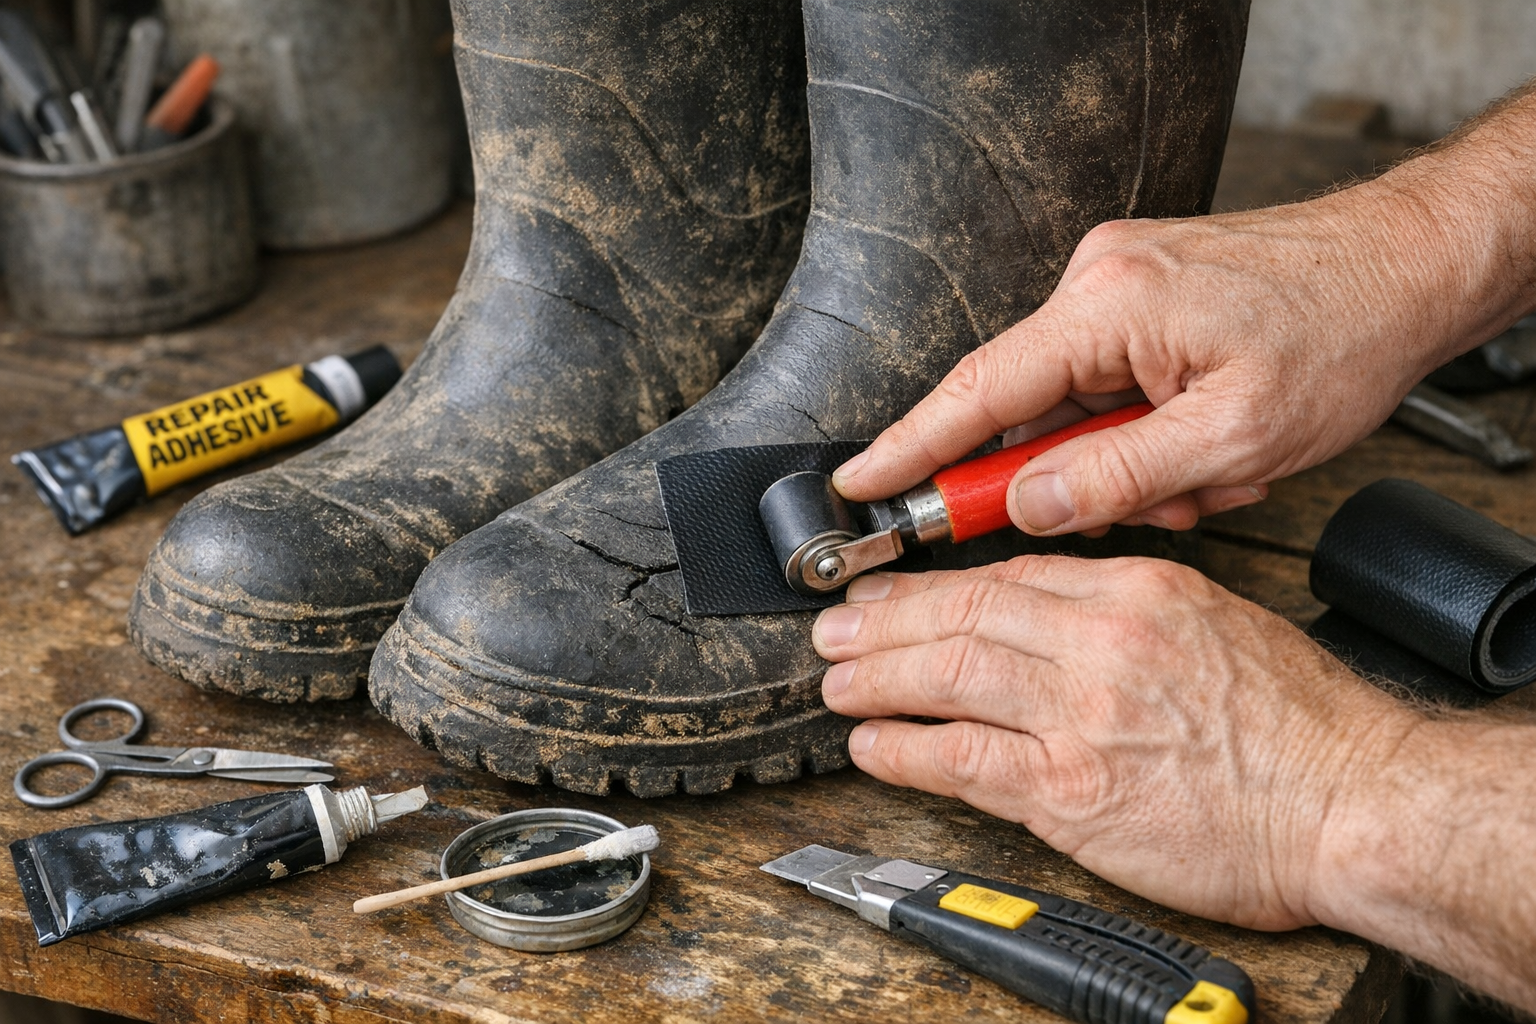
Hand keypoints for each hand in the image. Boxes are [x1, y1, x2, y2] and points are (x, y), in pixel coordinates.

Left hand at [812, 555, 1420, 929]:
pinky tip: (871, 743)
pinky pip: (962, 759)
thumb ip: (1127, 612)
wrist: (1353, 802)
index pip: (1008, 574)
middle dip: (885, 620)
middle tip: (837, 626)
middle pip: (962, 614)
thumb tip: (1050, 614)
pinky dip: (905, 748)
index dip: (934, 583)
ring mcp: (1081, 715)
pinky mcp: (1071, 791)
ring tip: (836, 680)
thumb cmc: (1303, 726)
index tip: (893, 590)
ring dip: (877, 677)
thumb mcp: (1216, 623)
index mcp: (1137, 592)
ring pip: (948, 675)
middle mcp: (1101, 642)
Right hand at [833, 170, 1531, 535]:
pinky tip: (1201, 446)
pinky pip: (1107, 382)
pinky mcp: (1142, 295)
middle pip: (1027, 406)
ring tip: (1207, 474)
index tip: (860, 486)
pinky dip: (1143, 429)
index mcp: (1107, 306)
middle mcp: (1098, 281)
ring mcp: (1119, 282)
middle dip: (1074, 475)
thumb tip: (1026, 508)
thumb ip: (1116, 478)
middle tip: (1142, 506)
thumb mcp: (1233, 437)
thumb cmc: (1341, 335)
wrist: (1408, 267)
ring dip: (1125, 458)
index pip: (978, 391)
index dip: (911, 448)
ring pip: (1074, 404)